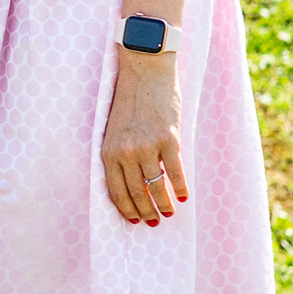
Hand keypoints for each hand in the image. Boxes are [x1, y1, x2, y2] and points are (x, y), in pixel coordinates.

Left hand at [101, 51, 186, 224]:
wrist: (145, 71)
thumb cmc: (127, 100)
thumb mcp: (113, 130)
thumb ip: (119, 155)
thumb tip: (131, 183)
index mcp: (108, 151)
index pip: (115, 191)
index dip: (126, 209)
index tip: (134, 220)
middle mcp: (125, 152)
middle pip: (136, 193)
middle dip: (145, 212)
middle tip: (154, 222)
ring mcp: (147, 146)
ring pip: (156, 186)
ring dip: (164, 204)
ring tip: (169, 213)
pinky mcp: (169, 139)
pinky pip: (176, 171)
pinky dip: (181, 187)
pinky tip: (184, 196)